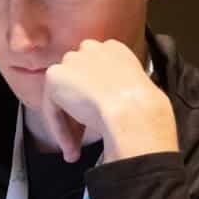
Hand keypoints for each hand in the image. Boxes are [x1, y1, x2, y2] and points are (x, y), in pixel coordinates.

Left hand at [39, 39, 177, 163]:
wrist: (133, 111)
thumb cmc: (145, 108)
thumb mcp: (138, 92)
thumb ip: (122, 91)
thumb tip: (115, 108)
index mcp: (115, 49)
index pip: (98, 72)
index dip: (97, 98)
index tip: (102, 120)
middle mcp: (92, 48)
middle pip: (78, 82)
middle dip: (79, 110)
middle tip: (85, 139)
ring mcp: (71, 61)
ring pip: (64, 96)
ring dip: (70, 125)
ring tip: (76, 150)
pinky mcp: (55, 77)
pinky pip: (53, 109)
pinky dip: (60, 131)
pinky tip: (72, 148)